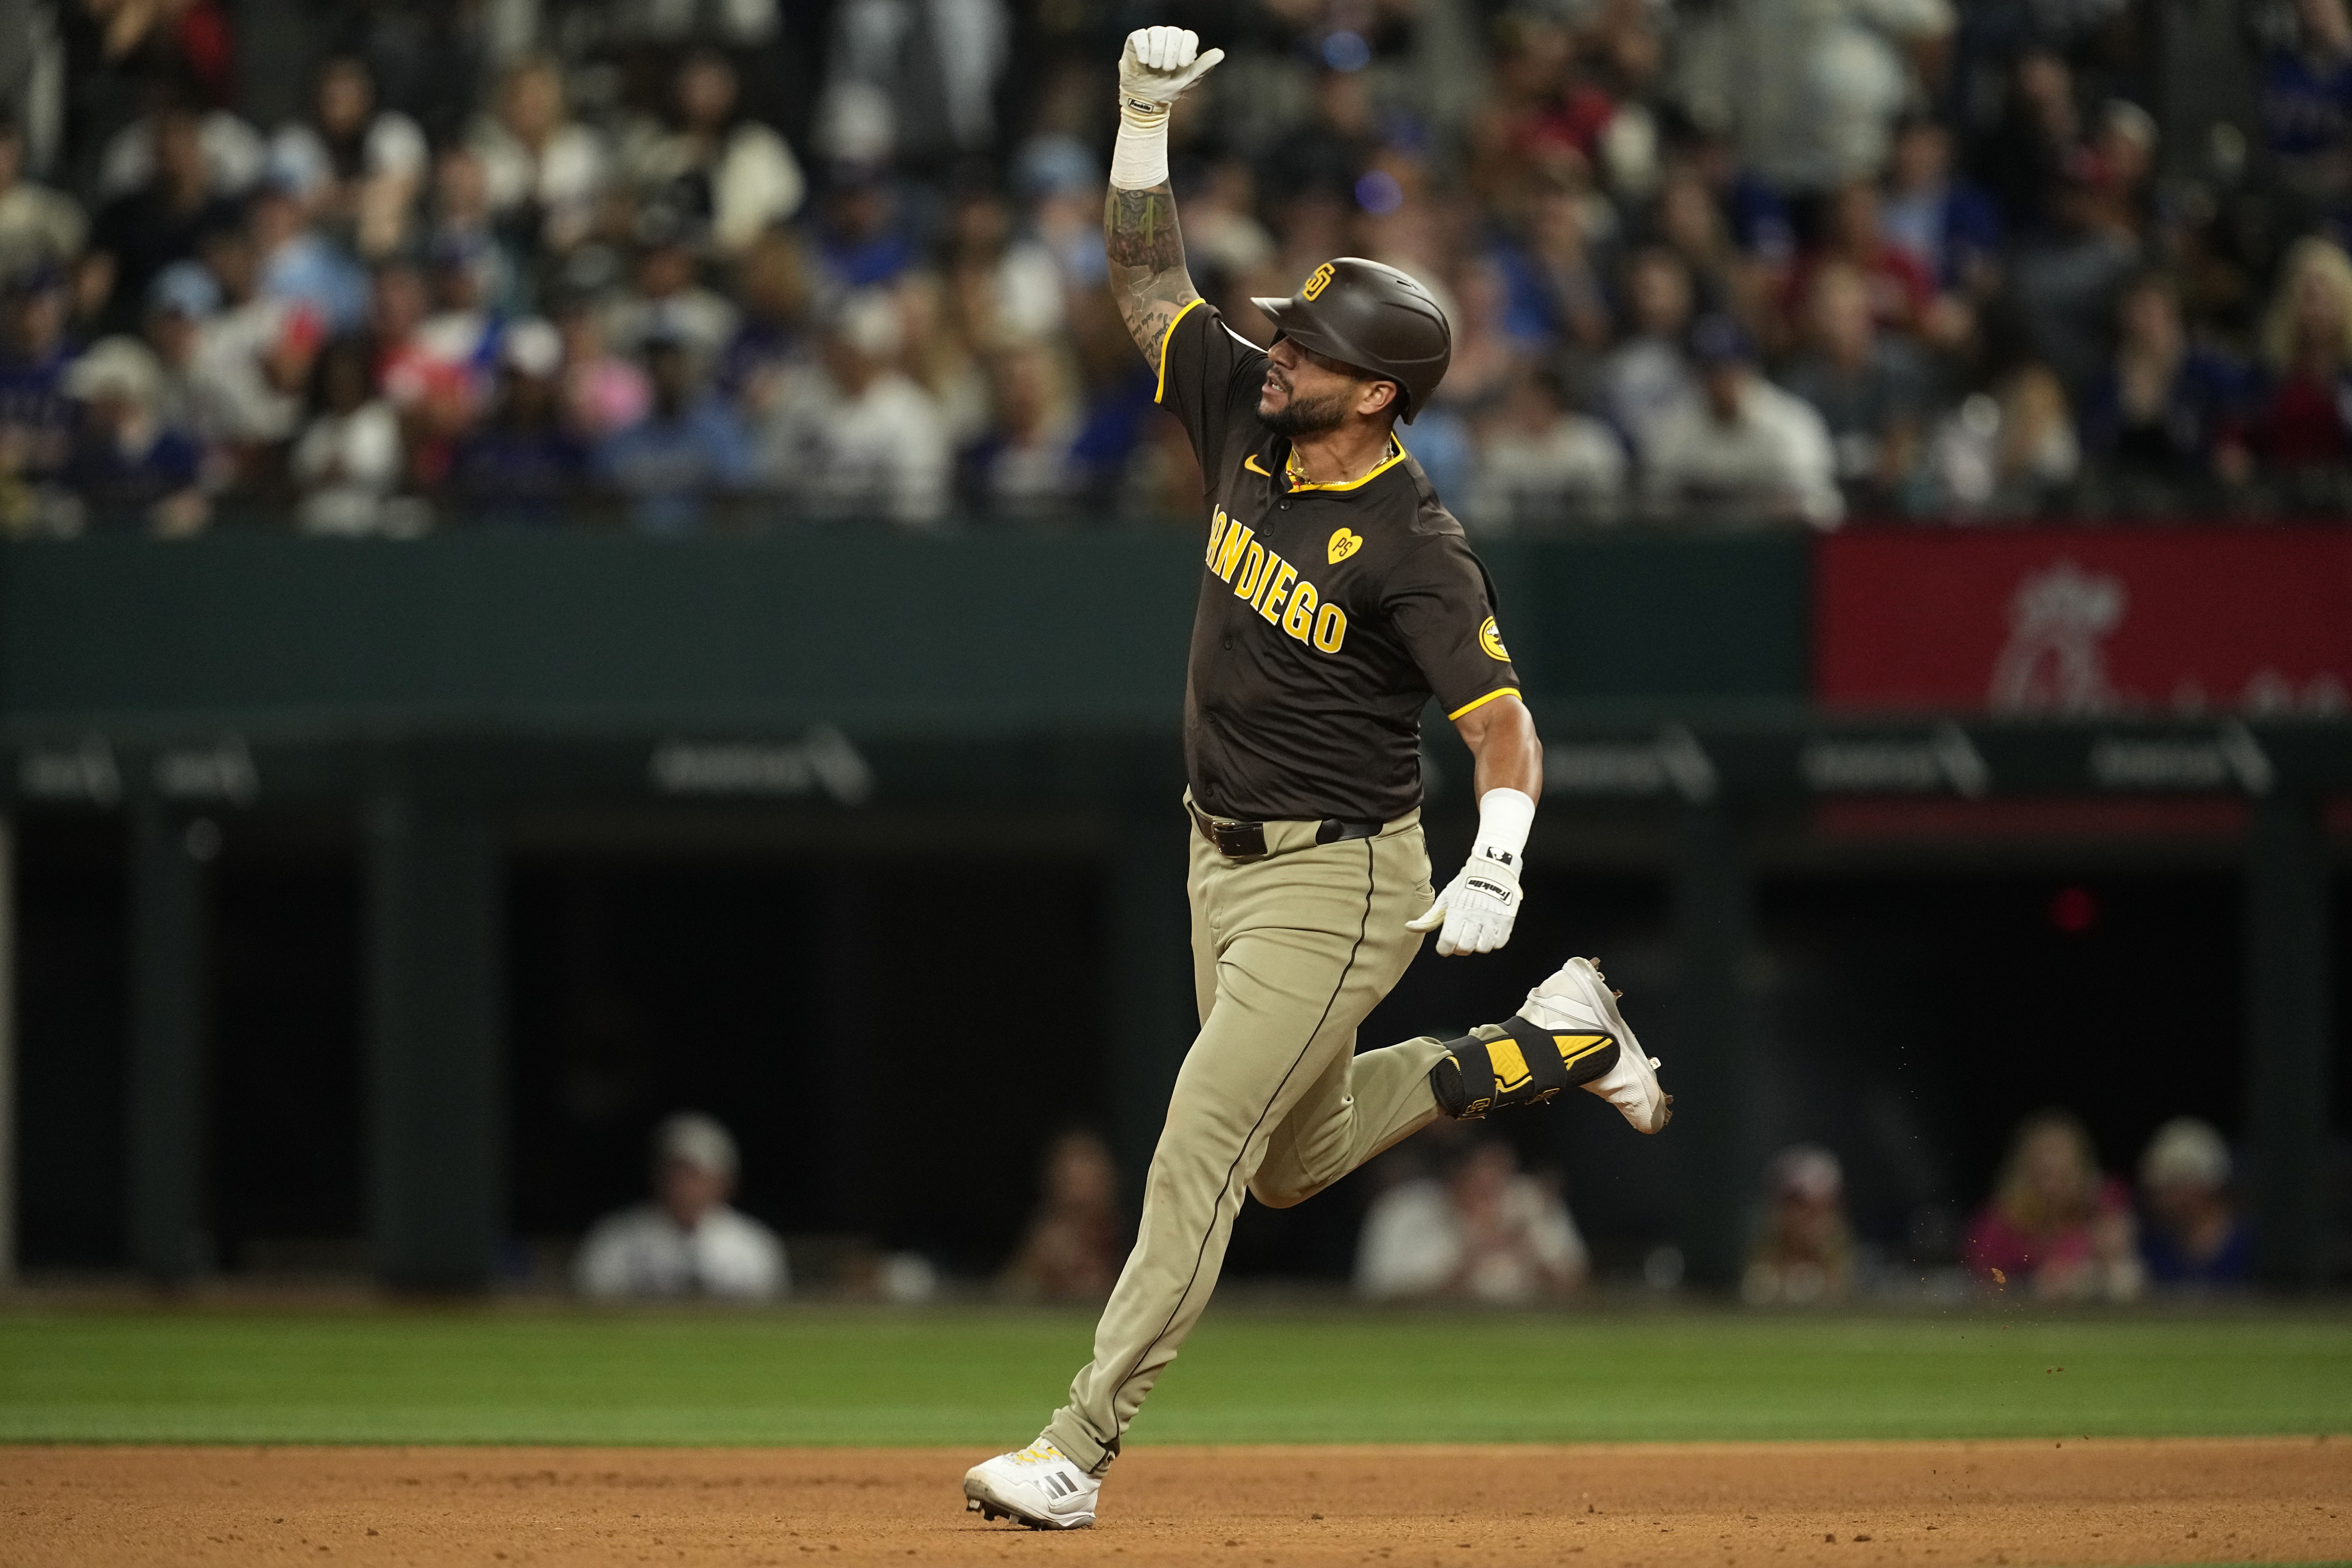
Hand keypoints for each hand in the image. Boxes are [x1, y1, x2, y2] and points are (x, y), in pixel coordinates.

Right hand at [1118, 26, 1224, 110]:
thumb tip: (1220, 53)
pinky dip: (1143, 48)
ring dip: (1157, 52)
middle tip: (1166, 70)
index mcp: (1181, 45)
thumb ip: (1203, 66)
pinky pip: (1139, 35)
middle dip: (1171, 53)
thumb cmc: (1168, 88)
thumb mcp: (1188, 80)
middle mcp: (1167, 38)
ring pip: (1157, 31)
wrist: (1146, 100)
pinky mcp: (1135, 42)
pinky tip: (1144, 61)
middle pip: (1173, 32)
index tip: (1183, 65)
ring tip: (1154, 67)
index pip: (1189, 35)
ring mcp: (1151, 39)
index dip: (1187, 49)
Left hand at [1406, 848, 1521, 955]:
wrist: (1492, 867)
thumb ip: (1430, 917)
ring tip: (1474, 935)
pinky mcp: (1507, 920)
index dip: (1444, 949)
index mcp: (1458, 910)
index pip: (1449, 941)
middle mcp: (1476, 916)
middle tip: (1458, 940)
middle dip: (1458, 948)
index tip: (1444, 947)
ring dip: (1476, 945)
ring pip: (1483, 948)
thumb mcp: (1445, 898)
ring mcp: (1493, 919)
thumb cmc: (1465, 884)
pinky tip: (1487, 933)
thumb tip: (1409, 927)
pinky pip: (1499, 943)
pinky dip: (1492, 942)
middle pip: (1465, 947)